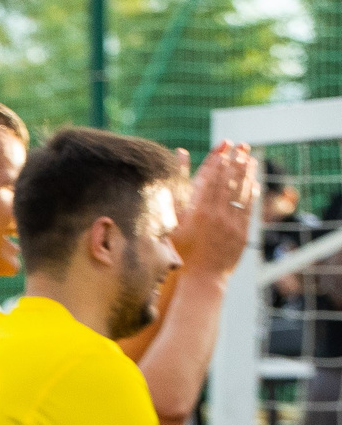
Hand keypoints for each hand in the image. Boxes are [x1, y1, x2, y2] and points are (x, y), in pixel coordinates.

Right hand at [174, 142, 256, 280]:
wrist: (200, 278)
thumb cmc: (180, 252)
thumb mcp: (170, 224)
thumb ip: (173, 198)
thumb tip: (170, 187)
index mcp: (198, 212)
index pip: (211, 179)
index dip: (219, 161)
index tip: (224, 147)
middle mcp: (217, 215)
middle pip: (229, 182)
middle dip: (235, 162)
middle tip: (241, 146)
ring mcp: (232, 224)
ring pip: (242, 193)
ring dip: (247, 174)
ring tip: (250, 158)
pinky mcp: (242, 233)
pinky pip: (249, 208)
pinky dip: (252, 194)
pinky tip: (254, 183)